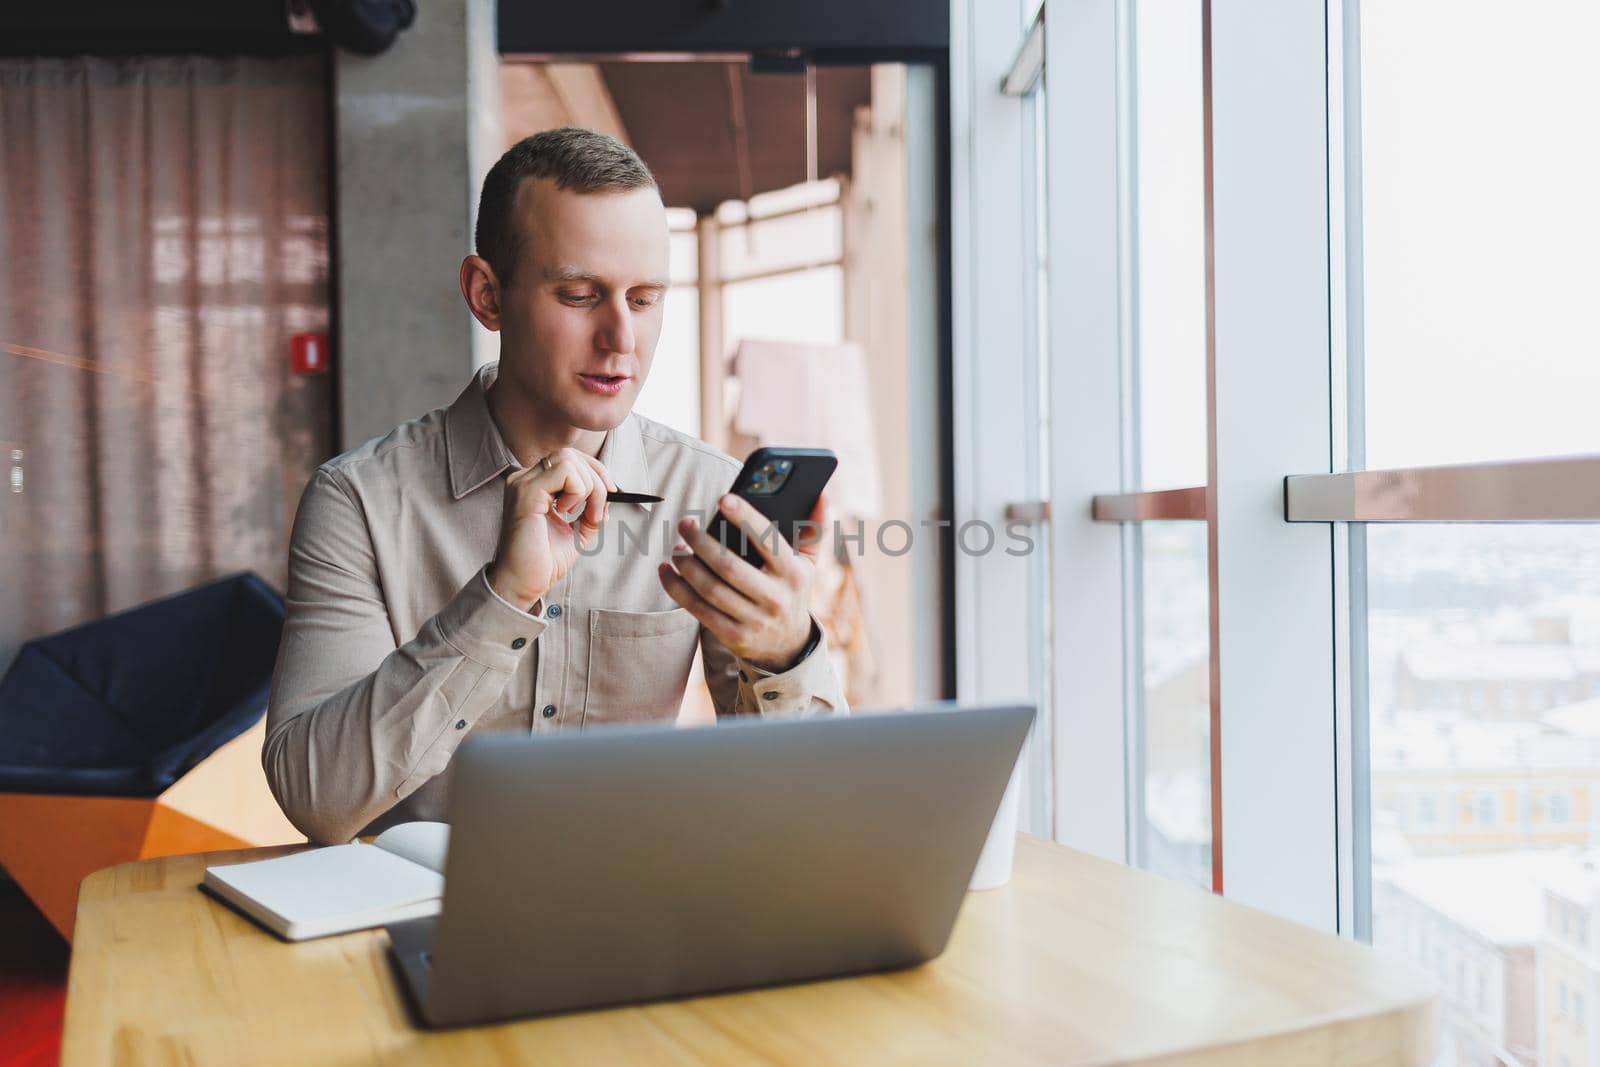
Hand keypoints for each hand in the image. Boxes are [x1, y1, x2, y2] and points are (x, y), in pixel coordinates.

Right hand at [486, 447, 615, 609]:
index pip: (569, 459)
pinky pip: (564, 472)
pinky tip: (567, 513)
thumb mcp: (577, 533)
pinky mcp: (526, 493)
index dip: (595, 472)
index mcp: (534, 486)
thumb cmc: (543, 561)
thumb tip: (608, 497)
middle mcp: (525, 480)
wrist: (523, 584)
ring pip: (568, 460)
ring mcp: (522, 484)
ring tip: (582, 515)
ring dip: (588, 487)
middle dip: (596, 478)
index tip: (609, 496)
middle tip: (597, 511)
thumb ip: (591, 512)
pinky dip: (578, 491)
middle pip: (570, 455)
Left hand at [658, 492, 824, 671]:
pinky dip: (677, 588)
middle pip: (730, 566)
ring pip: (710, 589)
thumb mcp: (808, 564)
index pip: (768, 541)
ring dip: (687, 565)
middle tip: (685, 523)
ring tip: (677, 547)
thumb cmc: (792, 591)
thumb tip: (822, 493)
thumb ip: (813, 529)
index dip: (745, 518)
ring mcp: (753, 620)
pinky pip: (698, 609)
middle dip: (702, 542)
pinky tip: (667, 571)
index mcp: (793, 574)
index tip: (723, 499)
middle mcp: (775, 598)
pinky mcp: (733, 635)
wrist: (788, 645)